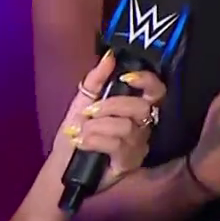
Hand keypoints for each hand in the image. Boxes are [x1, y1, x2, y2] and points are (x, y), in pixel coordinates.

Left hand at [58, 52, 167, 187]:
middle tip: (89, 113)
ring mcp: (138, 146)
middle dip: (111, 106)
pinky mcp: (129, 164)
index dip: (147, 81)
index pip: (156, 91)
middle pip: (141, 108)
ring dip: (97, 127)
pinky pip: (117, 146)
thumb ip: (97, 78)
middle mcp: (143, 126)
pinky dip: (95, 141)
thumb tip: (110, 56)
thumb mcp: (83, 99)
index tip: (125, 77)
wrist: (62, 163)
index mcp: (135, 108)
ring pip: (126, 128)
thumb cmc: (77, 131)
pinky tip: (83, 143)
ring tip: (81, 132)